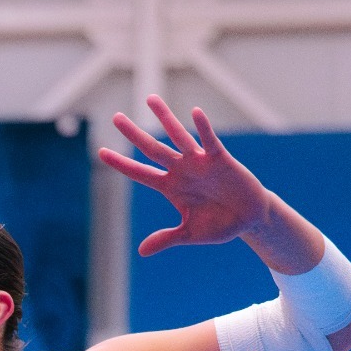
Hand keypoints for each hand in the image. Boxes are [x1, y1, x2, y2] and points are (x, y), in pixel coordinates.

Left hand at [98, 96, 271, 256]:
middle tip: (116, 117)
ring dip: (165, 118)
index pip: (140, 173)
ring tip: (150, 99)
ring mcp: (199, 162)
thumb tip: (141, 251)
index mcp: (170, 187)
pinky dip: (203, 128)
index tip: (101, 152)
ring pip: (177, 136)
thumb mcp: (189, 234)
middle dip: (134, 135)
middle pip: (152, 149)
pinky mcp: (220, 158)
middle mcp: (181, 170)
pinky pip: (209, 141)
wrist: (248, 219)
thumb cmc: (218, 225)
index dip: (121, 164)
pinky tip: (195, 113)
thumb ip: (166, 238)